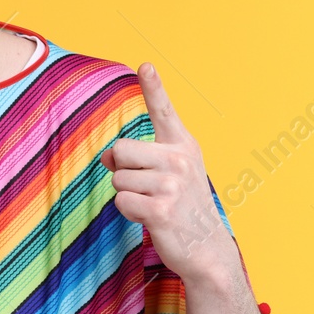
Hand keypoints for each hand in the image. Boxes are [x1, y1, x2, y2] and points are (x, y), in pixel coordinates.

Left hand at [99, 62, 233, 282]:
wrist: (207, 248)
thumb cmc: (184, 207)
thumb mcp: (169, 175)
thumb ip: (138, 159)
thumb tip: (106, 157)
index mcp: (183, 145)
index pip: (163, 111)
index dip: (153, 87)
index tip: (145, 65)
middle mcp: (179, 160)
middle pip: (120, 150)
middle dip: (122, 171)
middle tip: (148, 188)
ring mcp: (171, 185)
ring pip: (118, 180)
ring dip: (128, 196)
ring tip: (154, 205)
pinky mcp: (160, 210)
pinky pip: (121, 202)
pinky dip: (129, 212)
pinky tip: (151, 218)